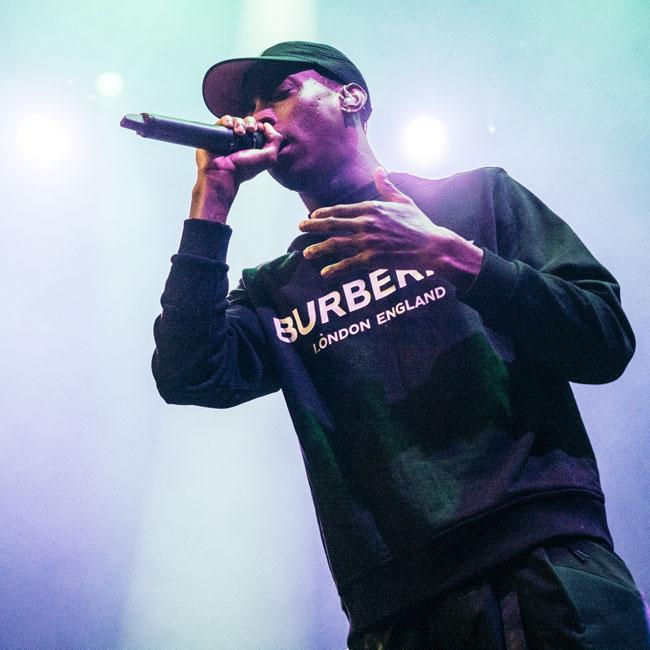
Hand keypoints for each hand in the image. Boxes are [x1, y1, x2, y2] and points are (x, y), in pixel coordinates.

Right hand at [190, 115, 282, 222]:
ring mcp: (229, 137)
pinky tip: (229, 127)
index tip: (259, 130)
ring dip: (239, 123)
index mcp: (254, 146)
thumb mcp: (269, 157)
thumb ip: (275, 141)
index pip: (259, 127)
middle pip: (248, 121)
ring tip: (239, 133)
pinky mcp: (217, 134)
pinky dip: (227, 120)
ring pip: (236, 120)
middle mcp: (242, 141)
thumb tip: (267, 125)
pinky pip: (223, 121)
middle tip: (250, 130)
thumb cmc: (244, 169)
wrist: (223, 173)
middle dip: (251, 122)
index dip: (260, 125)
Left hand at [298, 168, 483, 287]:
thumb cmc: (419, 223)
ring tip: (307, 253)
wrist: (432, 245)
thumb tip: (380, 170)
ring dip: (318, 248)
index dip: (324, 213)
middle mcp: (366, 223)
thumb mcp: (403, 201)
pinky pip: (348, 264)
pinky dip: (335, 269)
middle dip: (313, 226)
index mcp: (372, 208)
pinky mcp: (372, 259)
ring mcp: (367, 241)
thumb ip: (387, 186)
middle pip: (332, 224)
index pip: (340, 209)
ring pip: (335, 244)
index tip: (312, 216)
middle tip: (300, 228)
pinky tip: (325, 273)